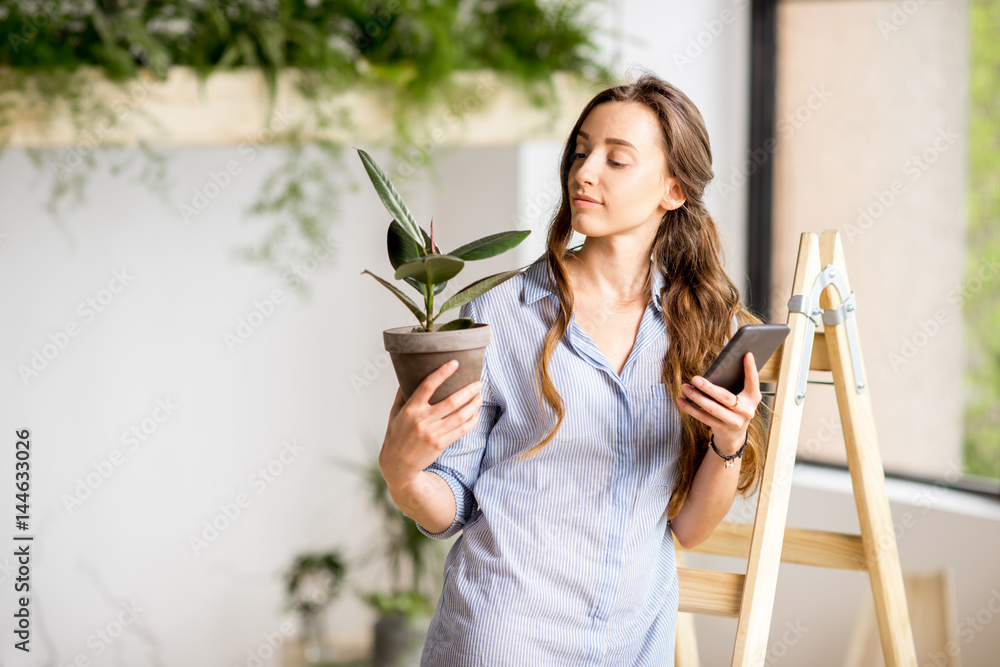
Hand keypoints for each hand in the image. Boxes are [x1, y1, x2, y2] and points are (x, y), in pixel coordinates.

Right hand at [379, 360, 483, 489]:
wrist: (397, 465)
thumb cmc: (396, 435)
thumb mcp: (394, 413)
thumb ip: (402, 395)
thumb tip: (408, 375)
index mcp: (410, 409)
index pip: (427, 386)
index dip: (442, 373)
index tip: (454, 363)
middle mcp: (422, 420)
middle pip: (451, 401)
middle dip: (468, 390)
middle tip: (478, 383)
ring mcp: (433, 433)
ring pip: (460, 416)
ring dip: (473, 405)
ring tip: (480, 397)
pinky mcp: (440, 444)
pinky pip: (461, 430)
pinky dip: (471, 421)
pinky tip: (476, 414)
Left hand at [676, 352, 761, 455]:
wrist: (735, 436)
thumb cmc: (736, 408)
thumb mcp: (742, 397)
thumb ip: (737, 384)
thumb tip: (720, 366)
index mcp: (753, 398)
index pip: (753, 382)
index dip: (750, 368)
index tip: (746, 354)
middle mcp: (746, 411)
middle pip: (725, 397)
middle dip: (708, 387)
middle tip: (694, 378)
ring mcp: (734, 422)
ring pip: (712, 408)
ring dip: (696, 397)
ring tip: (685, 387)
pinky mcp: (721, 428)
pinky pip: (703, 417)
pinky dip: (690, 408)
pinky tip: (681, 400)